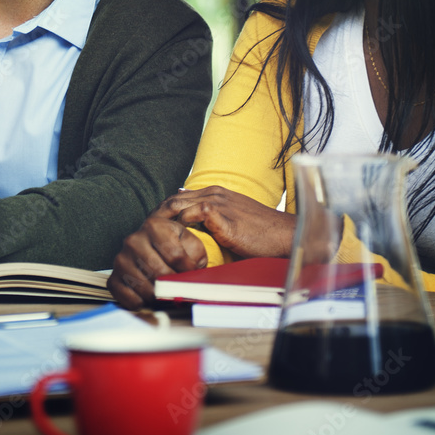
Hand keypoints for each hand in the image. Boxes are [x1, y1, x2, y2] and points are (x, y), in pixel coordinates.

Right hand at [108, 216, 206, 309]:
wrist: (152, 249)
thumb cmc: (174, 247)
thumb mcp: (190, 243)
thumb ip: (195, 255)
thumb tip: (194, 275)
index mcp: (154, 226)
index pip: (175, 256)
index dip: (189, 270)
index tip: (193, 274)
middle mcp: (133, 241)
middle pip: (159, 273)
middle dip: (174, 285)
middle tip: (181, 287)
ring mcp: (121, 260)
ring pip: (146, 288)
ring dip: (160, 296)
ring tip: (166, 291)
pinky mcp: (113, 278)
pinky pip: (128, 297)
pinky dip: (142, 302)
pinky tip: (149, 296)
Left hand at [156, 186, 295, 258]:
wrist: (284, 236)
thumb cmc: (260, 231)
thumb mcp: (232, 217)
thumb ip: (211, 214)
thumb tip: (188, 215)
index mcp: (215, 192)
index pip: (177, 197)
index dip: (163, 213)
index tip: (154, 229)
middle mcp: (214, 193)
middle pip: (173, 200)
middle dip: (159, 217)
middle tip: (150, 236)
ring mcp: (218, 202)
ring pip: (178, 205)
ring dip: (166, 223)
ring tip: (159, 240)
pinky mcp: (222, 215)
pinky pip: (192, 216)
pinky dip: (182, 229)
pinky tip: (179, 242)